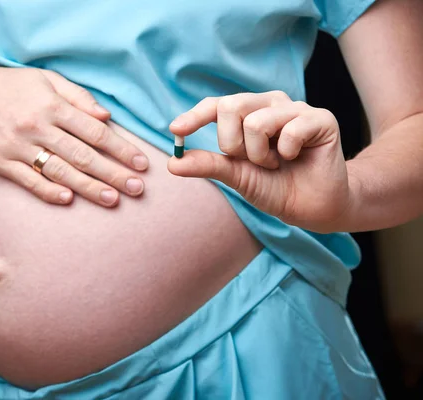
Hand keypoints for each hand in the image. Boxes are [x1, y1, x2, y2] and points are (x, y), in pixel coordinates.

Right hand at [0, 63, 148, 206]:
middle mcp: (37, 126)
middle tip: (137, 189)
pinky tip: (69, 200)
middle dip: (113, 174)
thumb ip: (78, 97)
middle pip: (83, 155)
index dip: (121, 149)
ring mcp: (17, 146)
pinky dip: (49, 191)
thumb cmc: (12, 85)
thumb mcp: (46, 79)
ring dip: (88, 188)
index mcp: (52, 105)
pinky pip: (28, 181)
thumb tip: (106, 117)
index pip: (95, 132)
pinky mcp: (1, 162)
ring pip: (60, 171)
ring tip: (113, 200)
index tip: (141, 164)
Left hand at [167, 91, 350, 232]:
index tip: (176, 130)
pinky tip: (296, 158)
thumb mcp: (236, 176)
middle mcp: (270, 104)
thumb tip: (173, 162)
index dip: (195, 116)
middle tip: (251, 161)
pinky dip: (286, 152)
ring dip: (260, 155)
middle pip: (231, 106)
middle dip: (232, 143)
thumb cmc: (274, 186)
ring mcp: (296, 108)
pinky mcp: (321, 118)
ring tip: (275, 164)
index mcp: (249, 112)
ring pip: (256, 122)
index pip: (217, 105)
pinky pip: (290, 130)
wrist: (311, 207)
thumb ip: (208, 165)